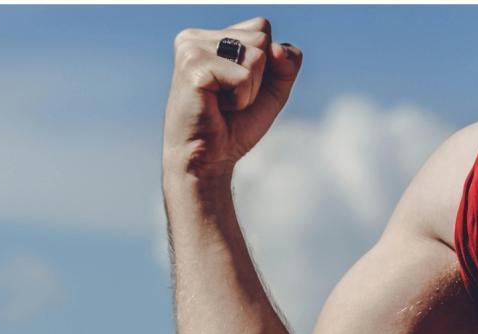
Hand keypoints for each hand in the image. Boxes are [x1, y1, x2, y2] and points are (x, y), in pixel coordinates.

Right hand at [162, 17, 302, 181]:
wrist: (207, 161)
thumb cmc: (234, 126)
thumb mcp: (272, 89)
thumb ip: (286, 62)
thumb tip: (277, 48)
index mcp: (209, 37)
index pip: (262, 27)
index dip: (266, 64)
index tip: (238, 88)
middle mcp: (195, 37)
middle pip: (262, 37)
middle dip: (259, 77)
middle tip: (230, 99)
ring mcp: (191, 49)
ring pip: (257, 55)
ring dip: (250, 90)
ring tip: (224, 104)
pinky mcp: (193, 67)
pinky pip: (244, 77)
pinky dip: (241, 100)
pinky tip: (217, 108)